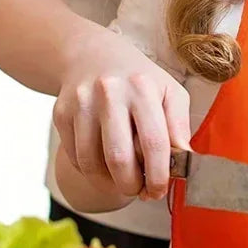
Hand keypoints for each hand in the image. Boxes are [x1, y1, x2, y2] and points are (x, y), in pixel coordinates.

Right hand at [53, 28, 190, 200]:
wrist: (93, 55)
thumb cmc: (139, 80)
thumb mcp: (169, 92)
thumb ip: (180, 126)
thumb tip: (186, 161)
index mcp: (143, 87)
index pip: (154, 142)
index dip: (159, 175)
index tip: (160, 191)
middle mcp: (110, 93)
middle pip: (119, 158)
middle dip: (132, 185)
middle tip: (140, 191)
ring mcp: (82, 103)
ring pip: (92, 163)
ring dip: (109, 184)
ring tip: (123, 182)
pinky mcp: (61, 113)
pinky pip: (75, 158)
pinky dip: (91, 171)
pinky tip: (104, 166)